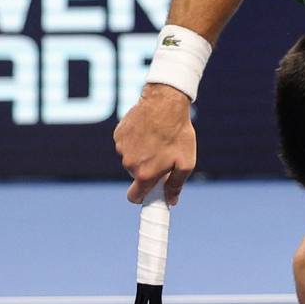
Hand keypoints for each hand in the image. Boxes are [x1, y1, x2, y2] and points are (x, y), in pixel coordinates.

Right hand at [114, 84, 196, 203]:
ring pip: (131, 159)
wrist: (165, 103)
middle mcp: (129, 163)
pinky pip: (126, 144)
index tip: (150, 194)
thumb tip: (171, 200)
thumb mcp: (186, 162)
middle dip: (147, 171)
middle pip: (136, 176)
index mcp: (145, 174)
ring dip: (142, 154)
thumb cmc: (178, 133)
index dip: (142, 197)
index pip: (134, 197)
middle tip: (163, 158)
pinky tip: (148, 131)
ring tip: (157, 140)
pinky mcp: (119, 134)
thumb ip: (176, 185)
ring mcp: (122, 148)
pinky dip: (135, 141)